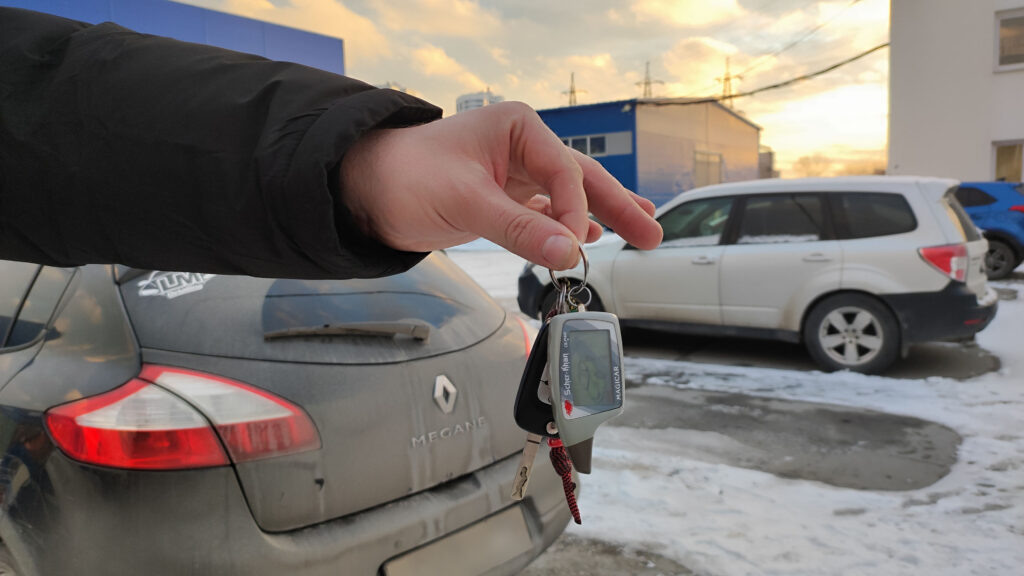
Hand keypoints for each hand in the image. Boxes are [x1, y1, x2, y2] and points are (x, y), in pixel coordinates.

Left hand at [339, 101, 661, 268]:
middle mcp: (521, 147)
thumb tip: (567, 252)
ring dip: (600, 217)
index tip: (574, 246)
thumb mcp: (466, 201)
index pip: (566, 172)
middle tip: (650, 231)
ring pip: (567, 198)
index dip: (576, 211)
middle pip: (580, 179)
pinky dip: (566, 228)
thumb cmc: (404, 175)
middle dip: (616, 205)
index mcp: (518, 128)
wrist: (364, 191)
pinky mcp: (502, 200)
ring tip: (639, 231)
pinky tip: (588, 238)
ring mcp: (513, 175)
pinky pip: (544, 215)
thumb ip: (519, 228)